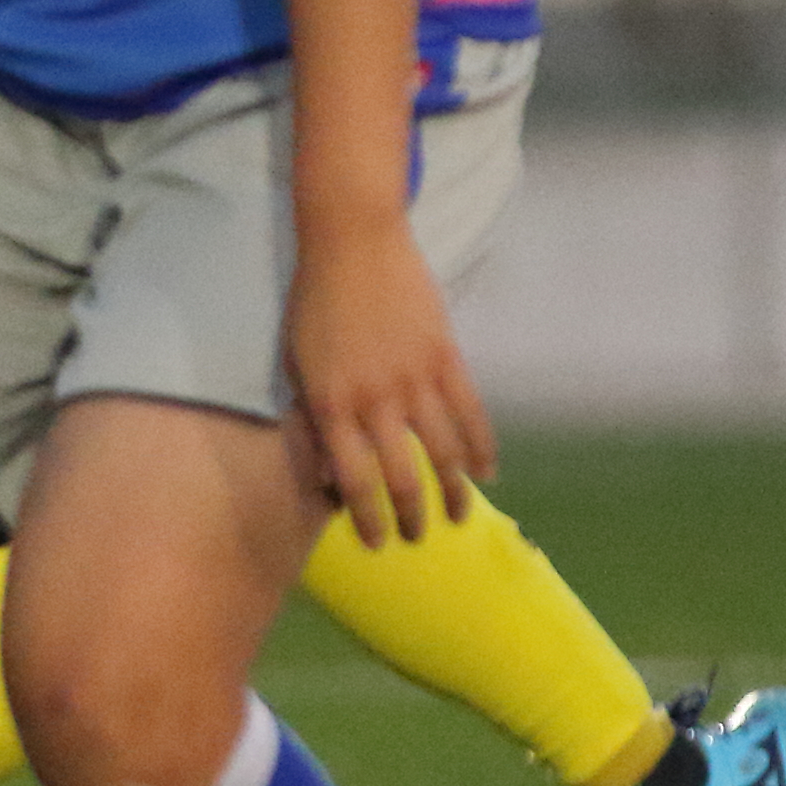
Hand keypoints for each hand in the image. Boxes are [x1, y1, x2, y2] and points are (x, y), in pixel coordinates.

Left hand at [285, 209, 493, 548]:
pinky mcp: (445, 356)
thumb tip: (329, 473)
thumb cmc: (314, 303)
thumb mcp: (298, 366)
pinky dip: (482, 447)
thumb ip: (314, 420)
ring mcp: (414, 379)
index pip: (353, 481)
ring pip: (442, 452)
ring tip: (457, 518)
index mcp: (331, 405)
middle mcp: (375, 400)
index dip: (369, 519)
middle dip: (410, 516)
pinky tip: (487, 473)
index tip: (378, 543)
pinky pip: (470, 412)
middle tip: (416, 539)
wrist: (353, 242)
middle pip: (400, 476)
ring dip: (452, 493)